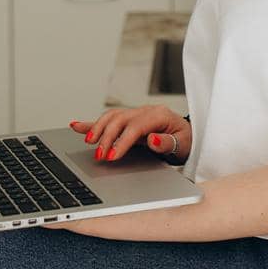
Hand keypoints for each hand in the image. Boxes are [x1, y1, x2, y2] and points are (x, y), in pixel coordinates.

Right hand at [67, 105, 191, 165]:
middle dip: (107, 138)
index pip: (136, 126)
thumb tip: (153, 139)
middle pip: (120, 120)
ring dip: (98, 129)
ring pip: (111, 116)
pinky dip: (92, 123)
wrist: (190, 137)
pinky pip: (109, 119)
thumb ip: (168, 143)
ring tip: (89, 142)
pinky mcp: (129, 120)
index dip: (122, 141)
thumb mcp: (184, 145)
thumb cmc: (187, 141)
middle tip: (100, 156)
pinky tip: (77, 125)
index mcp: (159, 115)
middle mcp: (145, 111)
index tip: (112, 156)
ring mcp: (136, 114)